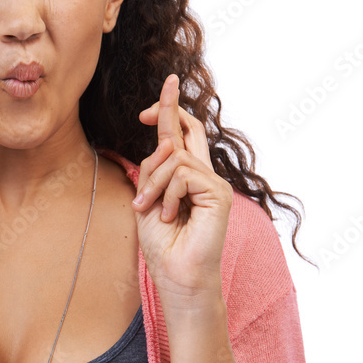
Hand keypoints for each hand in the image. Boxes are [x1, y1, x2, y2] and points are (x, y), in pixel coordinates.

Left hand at [131, 74, 232, 303]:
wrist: (178, 277)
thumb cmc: (163, 246)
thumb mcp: (148, 201)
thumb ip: (153, 171)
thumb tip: (164, 145)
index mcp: (187, 178)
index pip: (183, 136)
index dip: (173, 109)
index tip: (167, 85)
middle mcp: (204, 176)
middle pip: (188, 130)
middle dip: (168, 110)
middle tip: (144, 112)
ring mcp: (214, 183)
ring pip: (173, 159)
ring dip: (152, 184)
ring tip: (149, 210)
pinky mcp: (218, 193)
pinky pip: (183, 175)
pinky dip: (168, 196)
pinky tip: (172, 217)